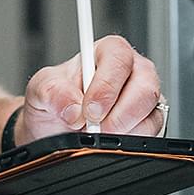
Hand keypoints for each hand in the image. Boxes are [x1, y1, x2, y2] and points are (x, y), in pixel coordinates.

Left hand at [17, 35, 163, 142]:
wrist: (53, 127)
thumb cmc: (54, 100)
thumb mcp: (40, 89)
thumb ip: (52, 92)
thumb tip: (73, 108)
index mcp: (105, 53)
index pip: (118, 58)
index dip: (107, 85)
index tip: (90, 109)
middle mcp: (131, 71)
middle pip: (145, 86)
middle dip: (120, 114)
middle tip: (97, 129)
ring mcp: (143, 97)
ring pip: (152, 112)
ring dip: (125, 130)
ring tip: (98, 135)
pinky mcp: (149, 121)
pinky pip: (153, 132)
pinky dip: (132, 142)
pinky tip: (110, 141)